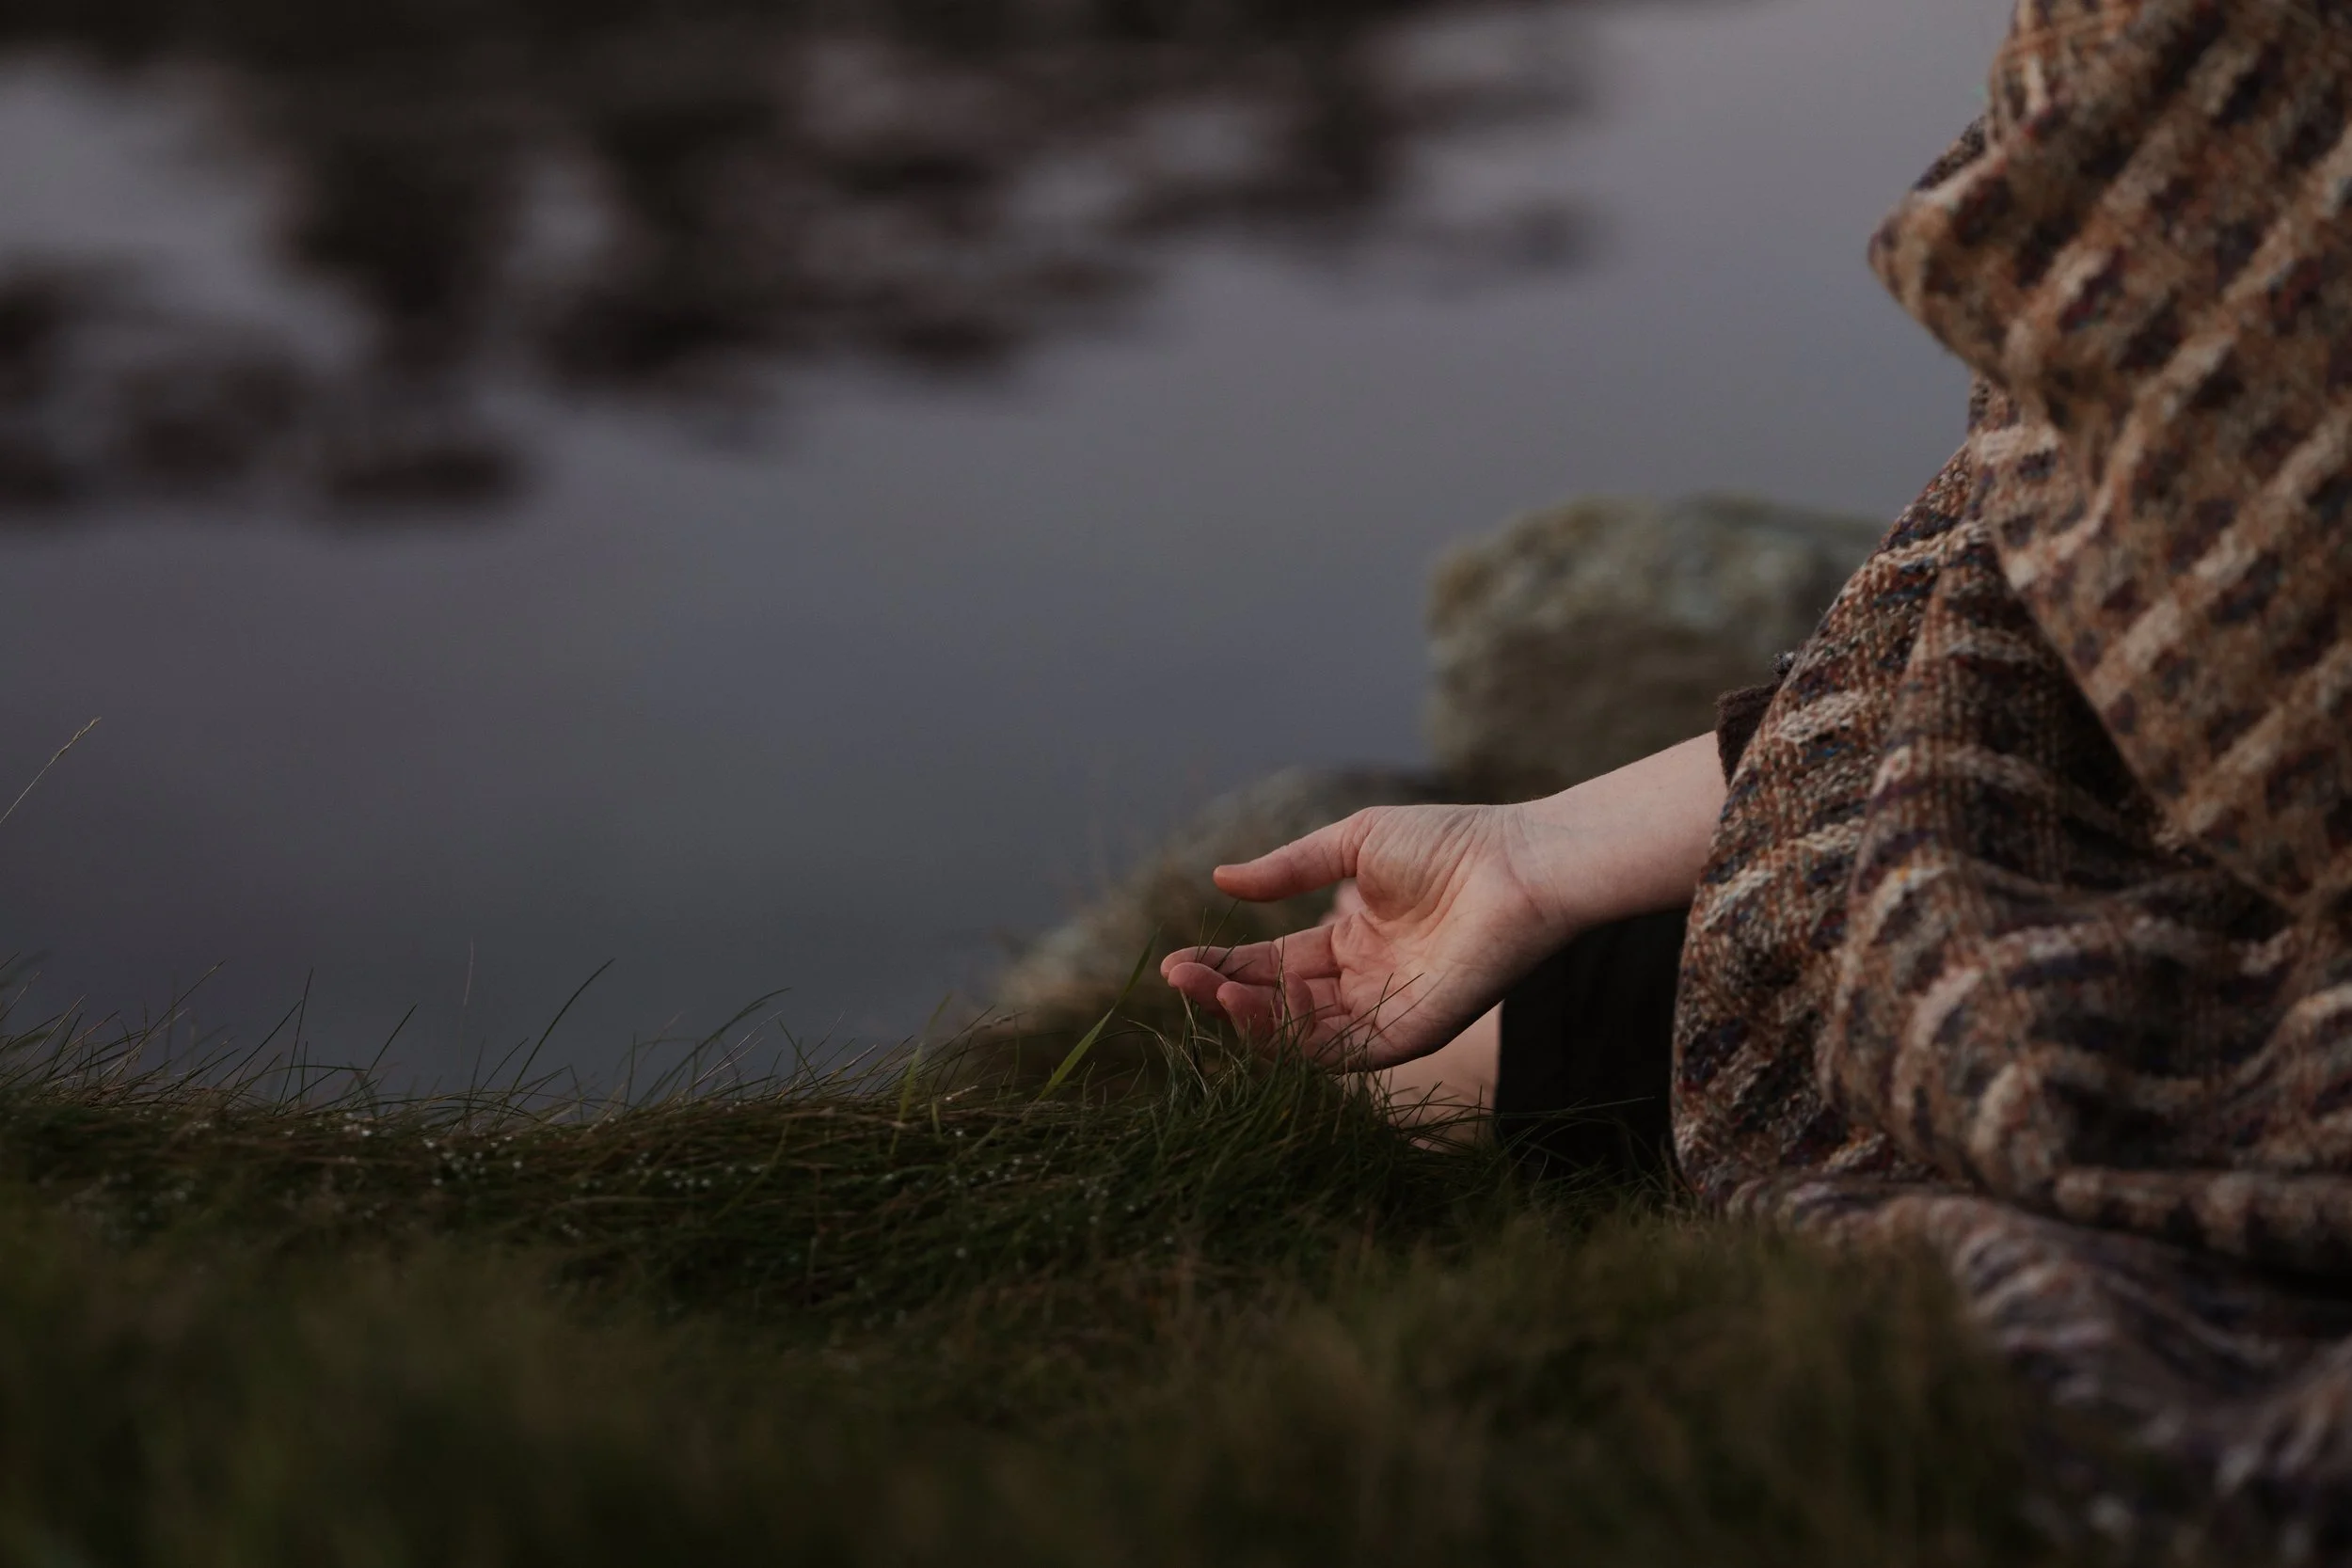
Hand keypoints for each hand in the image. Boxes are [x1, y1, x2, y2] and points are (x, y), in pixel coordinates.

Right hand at [1160, 734, 1726, 1070]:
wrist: (1521, 862)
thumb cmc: (1451, 843)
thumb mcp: (1352, 845)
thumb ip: (1289, 869)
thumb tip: (1219, 880)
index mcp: (1351, 942)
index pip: (1272, 965)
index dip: (1224, 966)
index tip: (1176, 964)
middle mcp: (1364, 984)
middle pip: (1279, 1005)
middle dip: (1224, 995)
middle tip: (1179, 980)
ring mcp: (1388, 1011)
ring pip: (1302, 1036)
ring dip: (1251, 1018)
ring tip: (1212, 991)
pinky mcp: (1413, 1033)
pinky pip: (1344, 1052)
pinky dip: (1295, 1038)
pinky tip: (1256, 1008)